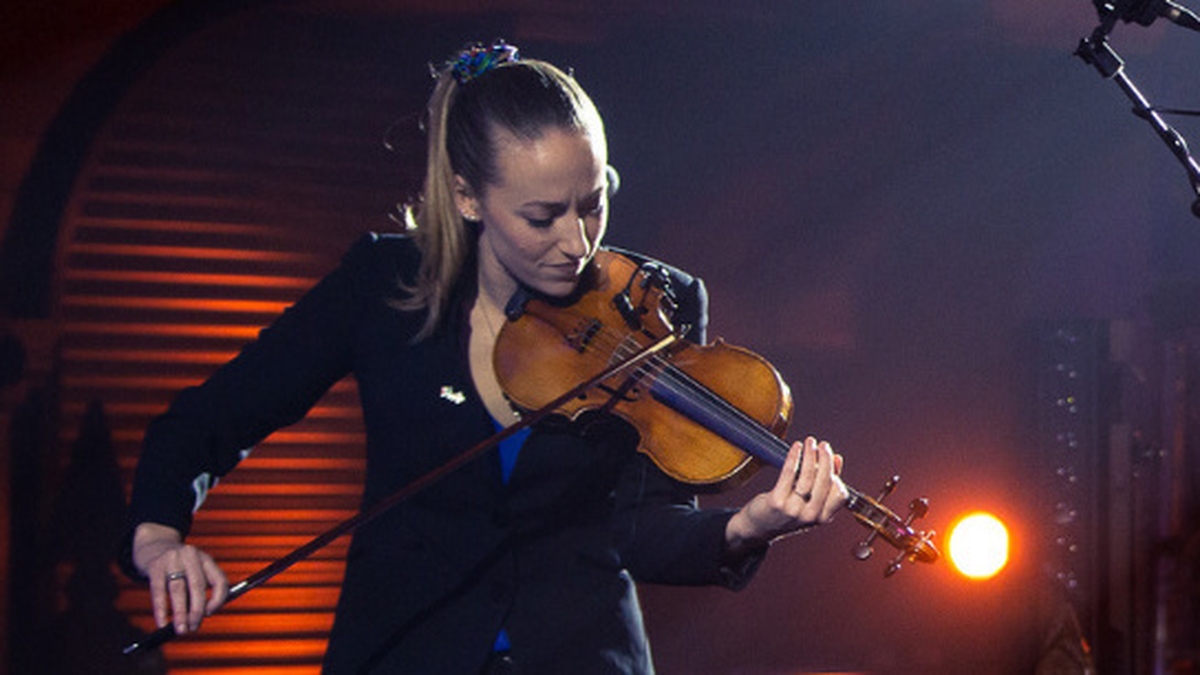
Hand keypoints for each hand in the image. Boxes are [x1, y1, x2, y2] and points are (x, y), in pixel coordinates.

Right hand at [132, 522, 228, 634]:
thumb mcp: (194, 572)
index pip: (219, 580)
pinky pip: (158, 591)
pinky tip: (162, 623)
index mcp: (206, 559)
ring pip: (178, 590)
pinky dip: (161, 610)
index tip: (209, 613)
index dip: (218, 599)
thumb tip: (198, 619)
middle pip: (198, 586)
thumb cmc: (179, 568)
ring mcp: (172, 559)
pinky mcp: (155, 566)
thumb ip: (198, 592)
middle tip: (194, 628)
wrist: (154, 547)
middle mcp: (191, 556)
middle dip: (197, 611)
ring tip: (181, 630)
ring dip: (181, 614)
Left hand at [725, 437, 847, 554]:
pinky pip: (789, 473)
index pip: (840, 494)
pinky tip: (796, 447)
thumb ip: (825, 483)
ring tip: (810, 442)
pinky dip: (794, 456)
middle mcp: (810, 516)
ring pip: (807, 475)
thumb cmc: (787, 511)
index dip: (836, 474)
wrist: (758, 528)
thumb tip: (837, 459)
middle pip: (824, 481)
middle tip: (823, 445)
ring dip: (810, 454)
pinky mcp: (777, 501)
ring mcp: (793, 510)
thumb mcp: (810, 502)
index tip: (831, 459)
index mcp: (822, 518)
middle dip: (825, 458)